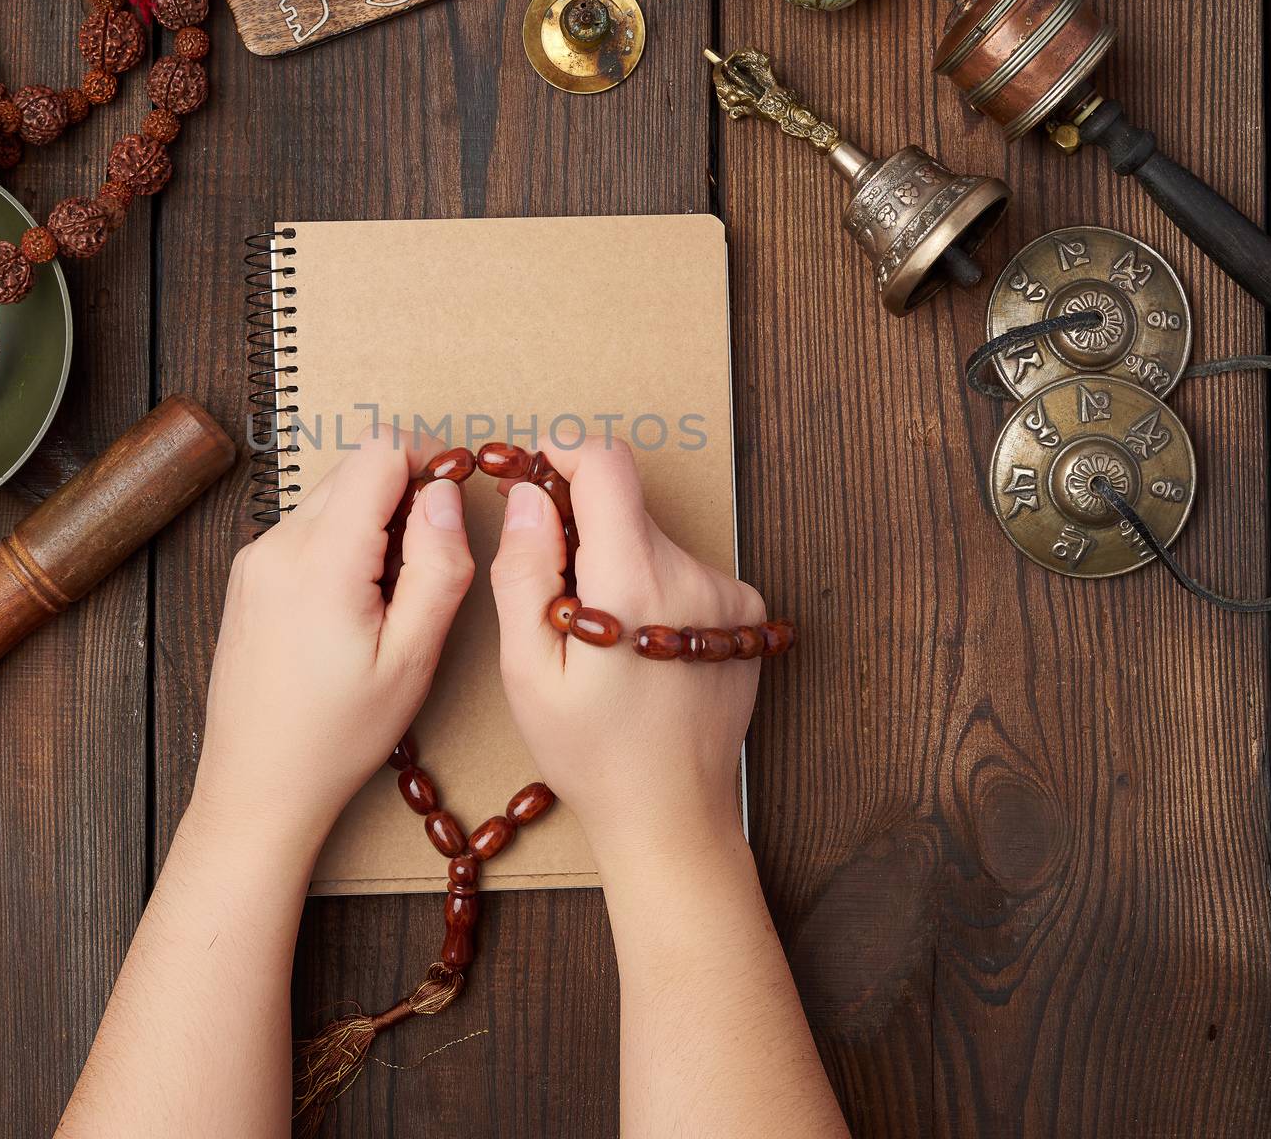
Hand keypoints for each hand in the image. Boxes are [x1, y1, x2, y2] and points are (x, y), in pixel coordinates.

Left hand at [191, 429, 475, 849]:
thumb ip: (438, 566)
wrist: (256, 784)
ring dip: (373, 519)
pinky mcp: (247, 575)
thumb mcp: (412, 658)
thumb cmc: (338, 734)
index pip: (380, 450)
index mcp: (321, 558)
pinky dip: (342, 541)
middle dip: (405, 493)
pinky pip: (306, 527)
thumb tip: (446, 494)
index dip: (430, 459)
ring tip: (394, 592)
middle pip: (356, 468)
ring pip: (331, 496)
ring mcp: (255, 557)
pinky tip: (357, 602)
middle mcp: (277, 543)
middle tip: (432, 561)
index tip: (456, 498)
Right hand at [489, 437, 764, 861]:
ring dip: (618, 564)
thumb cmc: (591, 753)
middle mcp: (692, 574)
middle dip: (582, 529)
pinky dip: (653, 589)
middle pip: (627, 506)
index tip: (535, 475)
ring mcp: (728, 593)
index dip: (563, 455)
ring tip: (599, 638)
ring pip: (652, 540)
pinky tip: (638, 649)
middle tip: (554, 592)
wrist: (672, 816)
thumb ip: (525, 569)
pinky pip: (683, 571)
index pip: (607, 464)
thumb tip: (529, 495)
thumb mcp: (528, 668)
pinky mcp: (746, 614)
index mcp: (635, 580)